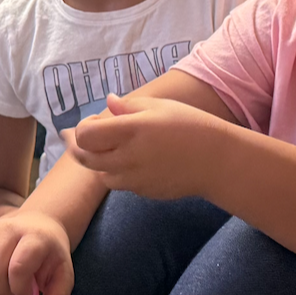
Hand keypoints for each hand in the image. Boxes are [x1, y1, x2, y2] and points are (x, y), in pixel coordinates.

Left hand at [68, 94, 229, 200]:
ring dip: (100, 162)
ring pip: (101, 175)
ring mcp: (135, 178)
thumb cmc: (190, 125)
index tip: (94, 121)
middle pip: (85, 158)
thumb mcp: (159, 106)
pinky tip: (134, 161)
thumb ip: (128, 106)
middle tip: (80, 138)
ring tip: (113, 149)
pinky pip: (122, 183)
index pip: (85, 135)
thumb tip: (108, 103)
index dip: (83, 128)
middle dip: (78, 147)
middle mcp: (128, 157)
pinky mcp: (144, 192)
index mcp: (131, 130)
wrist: (216, 159)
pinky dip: (119, 173)